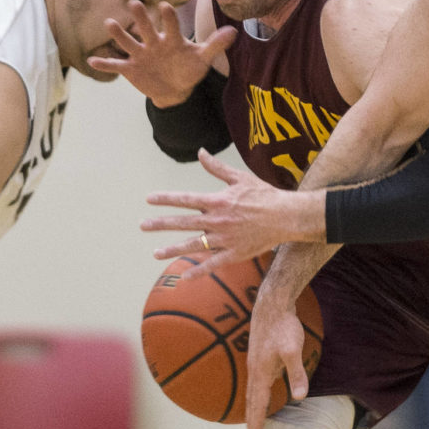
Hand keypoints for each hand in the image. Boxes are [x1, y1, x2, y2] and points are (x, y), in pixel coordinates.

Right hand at [86, 0, 235, 103]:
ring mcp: (140, 54)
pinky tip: (92, 60)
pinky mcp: (131, 68)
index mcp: (171, 38)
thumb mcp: (202, 59)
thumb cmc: (188, 69)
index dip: (168, 17)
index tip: (165, 7)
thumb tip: (235, 31)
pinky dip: (105, 63)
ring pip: (128, 42)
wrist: (175, 89)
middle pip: (146, 28)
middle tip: (134, 3)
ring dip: (119, 34)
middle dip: (141, 17)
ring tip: (109, 23)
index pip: (170, 25)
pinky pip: (116, 65)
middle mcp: (153, 42)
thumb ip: (215, 45)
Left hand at [143, 149, 319, 277]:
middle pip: (183, 223)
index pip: (185, 200)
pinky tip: (184, 276)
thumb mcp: (240, 177)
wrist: (286, 217)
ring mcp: (225, 239)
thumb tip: (201, 152)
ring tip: (155, 253)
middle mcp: (217, 221)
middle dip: (160, 224)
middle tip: (142, 226)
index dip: (166, 199)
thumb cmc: (264, 195)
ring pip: (194, 245)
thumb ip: (217, 168)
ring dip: (173, 249)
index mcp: (217, 201)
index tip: (149, 199)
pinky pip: (213, 265)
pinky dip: (198, 271)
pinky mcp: (234, 254)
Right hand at [245, 291, 309, 428]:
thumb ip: (296, 373)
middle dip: (252, 417)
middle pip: (251, 398)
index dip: (257, 419)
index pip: (258, 402)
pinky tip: (261, 390)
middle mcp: (254, 369)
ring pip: (252, 389)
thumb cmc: (283, 326)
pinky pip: (255, 379)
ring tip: (254, 417)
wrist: (272, 304)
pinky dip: (255, 391)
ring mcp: (254, 361)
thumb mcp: (294, 350)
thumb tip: (300, 397)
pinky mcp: (258, 354)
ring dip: (253, 405)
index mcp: (261, 371)